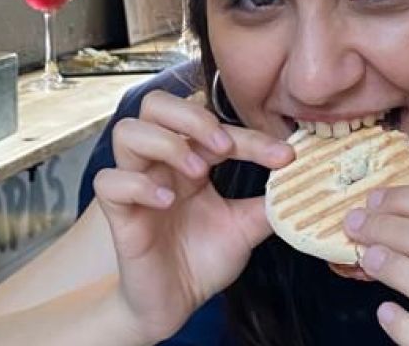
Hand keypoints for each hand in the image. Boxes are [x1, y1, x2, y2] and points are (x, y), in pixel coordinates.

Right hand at [93, 90, 293, 341]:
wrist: (174, 304)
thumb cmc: (201, 260)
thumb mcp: (244, 228)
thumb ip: (266, 203)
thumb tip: (299, 182)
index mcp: (190, 160)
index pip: (213, 125)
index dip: (251, 136)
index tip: (284, 156)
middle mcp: (160, 164)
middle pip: (155, 104)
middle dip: (192, 116)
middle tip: (224, 147)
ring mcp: (136, 184)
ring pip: (127, 132)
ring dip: (166, 144)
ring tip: (197, 173)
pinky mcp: (118, 213)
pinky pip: (109, 181)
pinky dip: (138, 185)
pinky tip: (167, 201)